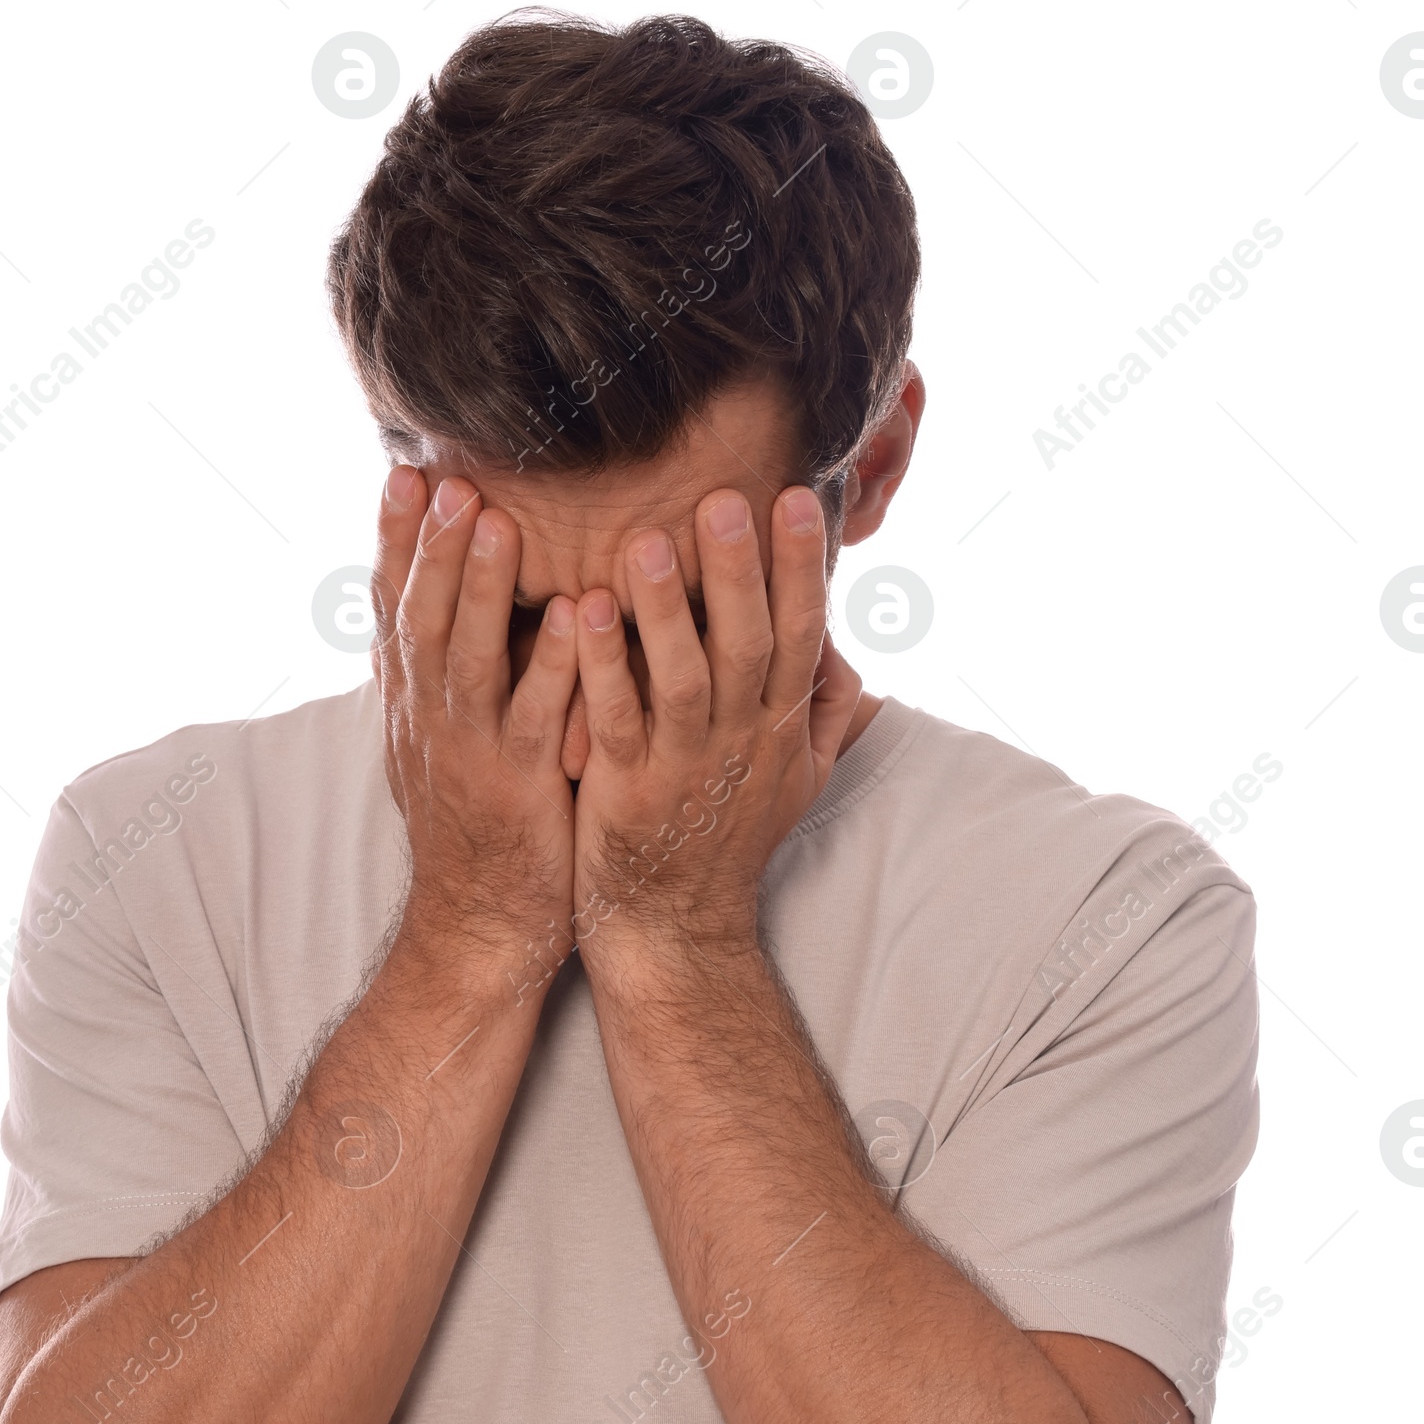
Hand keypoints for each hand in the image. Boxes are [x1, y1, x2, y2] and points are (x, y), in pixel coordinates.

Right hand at [371, 466, 578, 966]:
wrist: (481, 922)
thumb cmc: (475, 822)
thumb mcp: (436, 740)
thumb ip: (435, 672)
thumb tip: (420, 600)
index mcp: (415, 702)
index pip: (394, 607)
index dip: (394, 541)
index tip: (404, 472)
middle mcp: (432, 719)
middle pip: (422, 618)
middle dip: (431, 546)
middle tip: (446, 478)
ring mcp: (473, 753)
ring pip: (467, 660)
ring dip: (478, 590)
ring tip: (495, 523)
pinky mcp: (520, 788)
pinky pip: (535, 718)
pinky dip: (549, 666)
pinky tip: (568, 618)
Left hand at [569, 483, 860, 965]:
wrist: (674, 925)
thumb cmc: (729, 836)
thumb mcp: (797, 780)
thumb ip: (821, 711)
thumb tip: (841, 646)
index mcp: (778, 727)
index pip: (800, 634)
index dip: (800, 568)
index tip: (798, 498)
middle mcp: (739, 742)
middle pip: (747, 646)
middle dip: (740, 572)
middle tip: (726, 499)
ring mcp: (682, 767)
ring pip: (682, 679)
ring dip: (666, 611)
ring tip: (647, 542)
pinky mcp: (625, 789)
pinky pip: (615, 719)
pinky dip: (601, 666)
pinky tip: (582, 611)